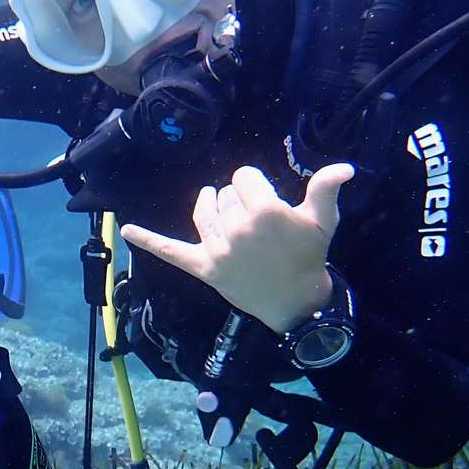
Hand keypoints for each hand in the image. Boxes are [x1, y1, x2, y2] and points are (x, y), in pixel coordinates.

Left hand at [122, 163, 352, 332]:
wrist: (297, 302)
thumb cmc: (310, 256)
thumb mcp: (323, 220)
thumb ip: (326, 188)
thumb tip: (344, 167)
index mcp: (263, 211)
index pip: (243, 177)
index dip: (256, 186)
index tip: (268, 201)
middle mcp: (237, 229)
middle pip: (224, 194)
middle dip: (238, 200)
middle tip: (257, 224)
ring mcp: (218, 250)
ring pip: (204, 211)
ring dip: (213, 208)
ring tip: (225, 214)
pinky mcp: (204, 268)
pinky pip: (171, 251)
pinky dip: (147, 241)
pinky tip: (125, 231)